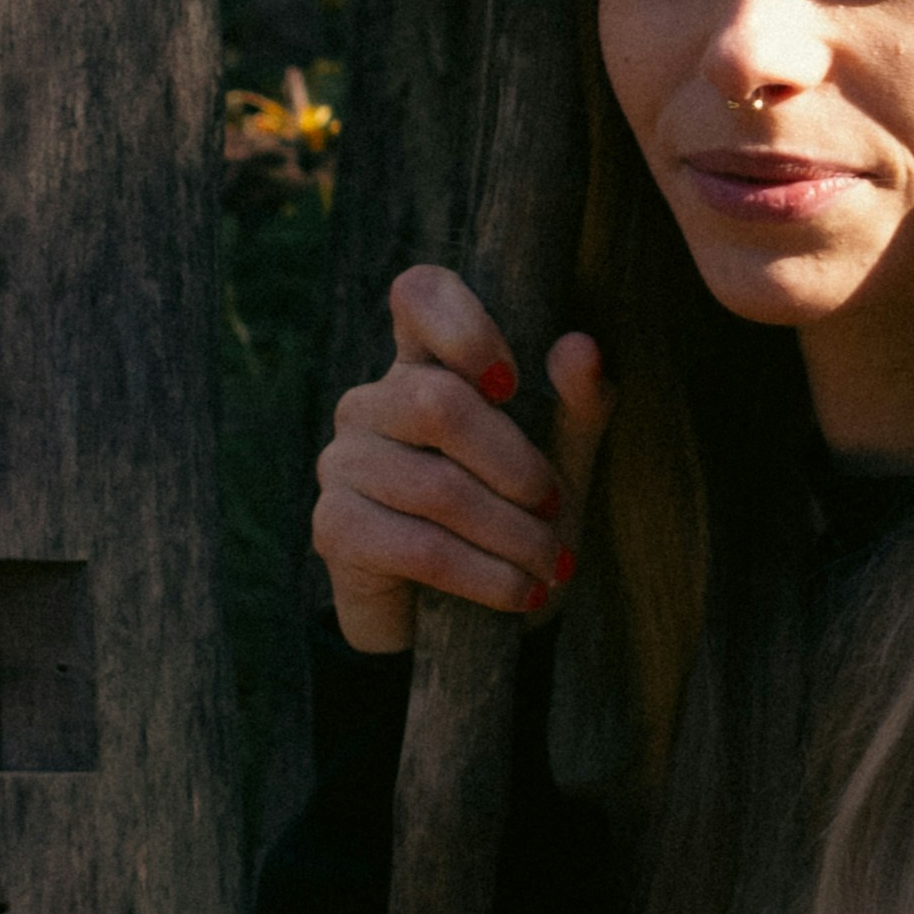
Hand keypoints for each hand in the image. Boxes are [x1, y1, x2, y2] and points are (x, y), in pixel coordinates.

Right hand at [313, 265, 615, 659]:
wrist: (469, 619)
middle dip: (514, 464)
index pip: (419, 294)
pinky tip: (518, 593)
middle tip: (556, 507)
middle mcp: (372, 402)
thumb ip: (577, 403)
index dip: (464, 325)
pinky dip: (484, 576)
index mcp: (425, 363)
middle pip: (436, 403)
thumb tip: (579, 347)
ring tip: (551, 566)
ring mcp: (344, 462)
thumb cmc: (516, 518)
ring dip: (512, 535)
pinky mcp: (334, 527)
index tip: (513, 383)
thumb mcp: (563, 460)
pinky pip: (418, 547)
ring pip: (436, 487)